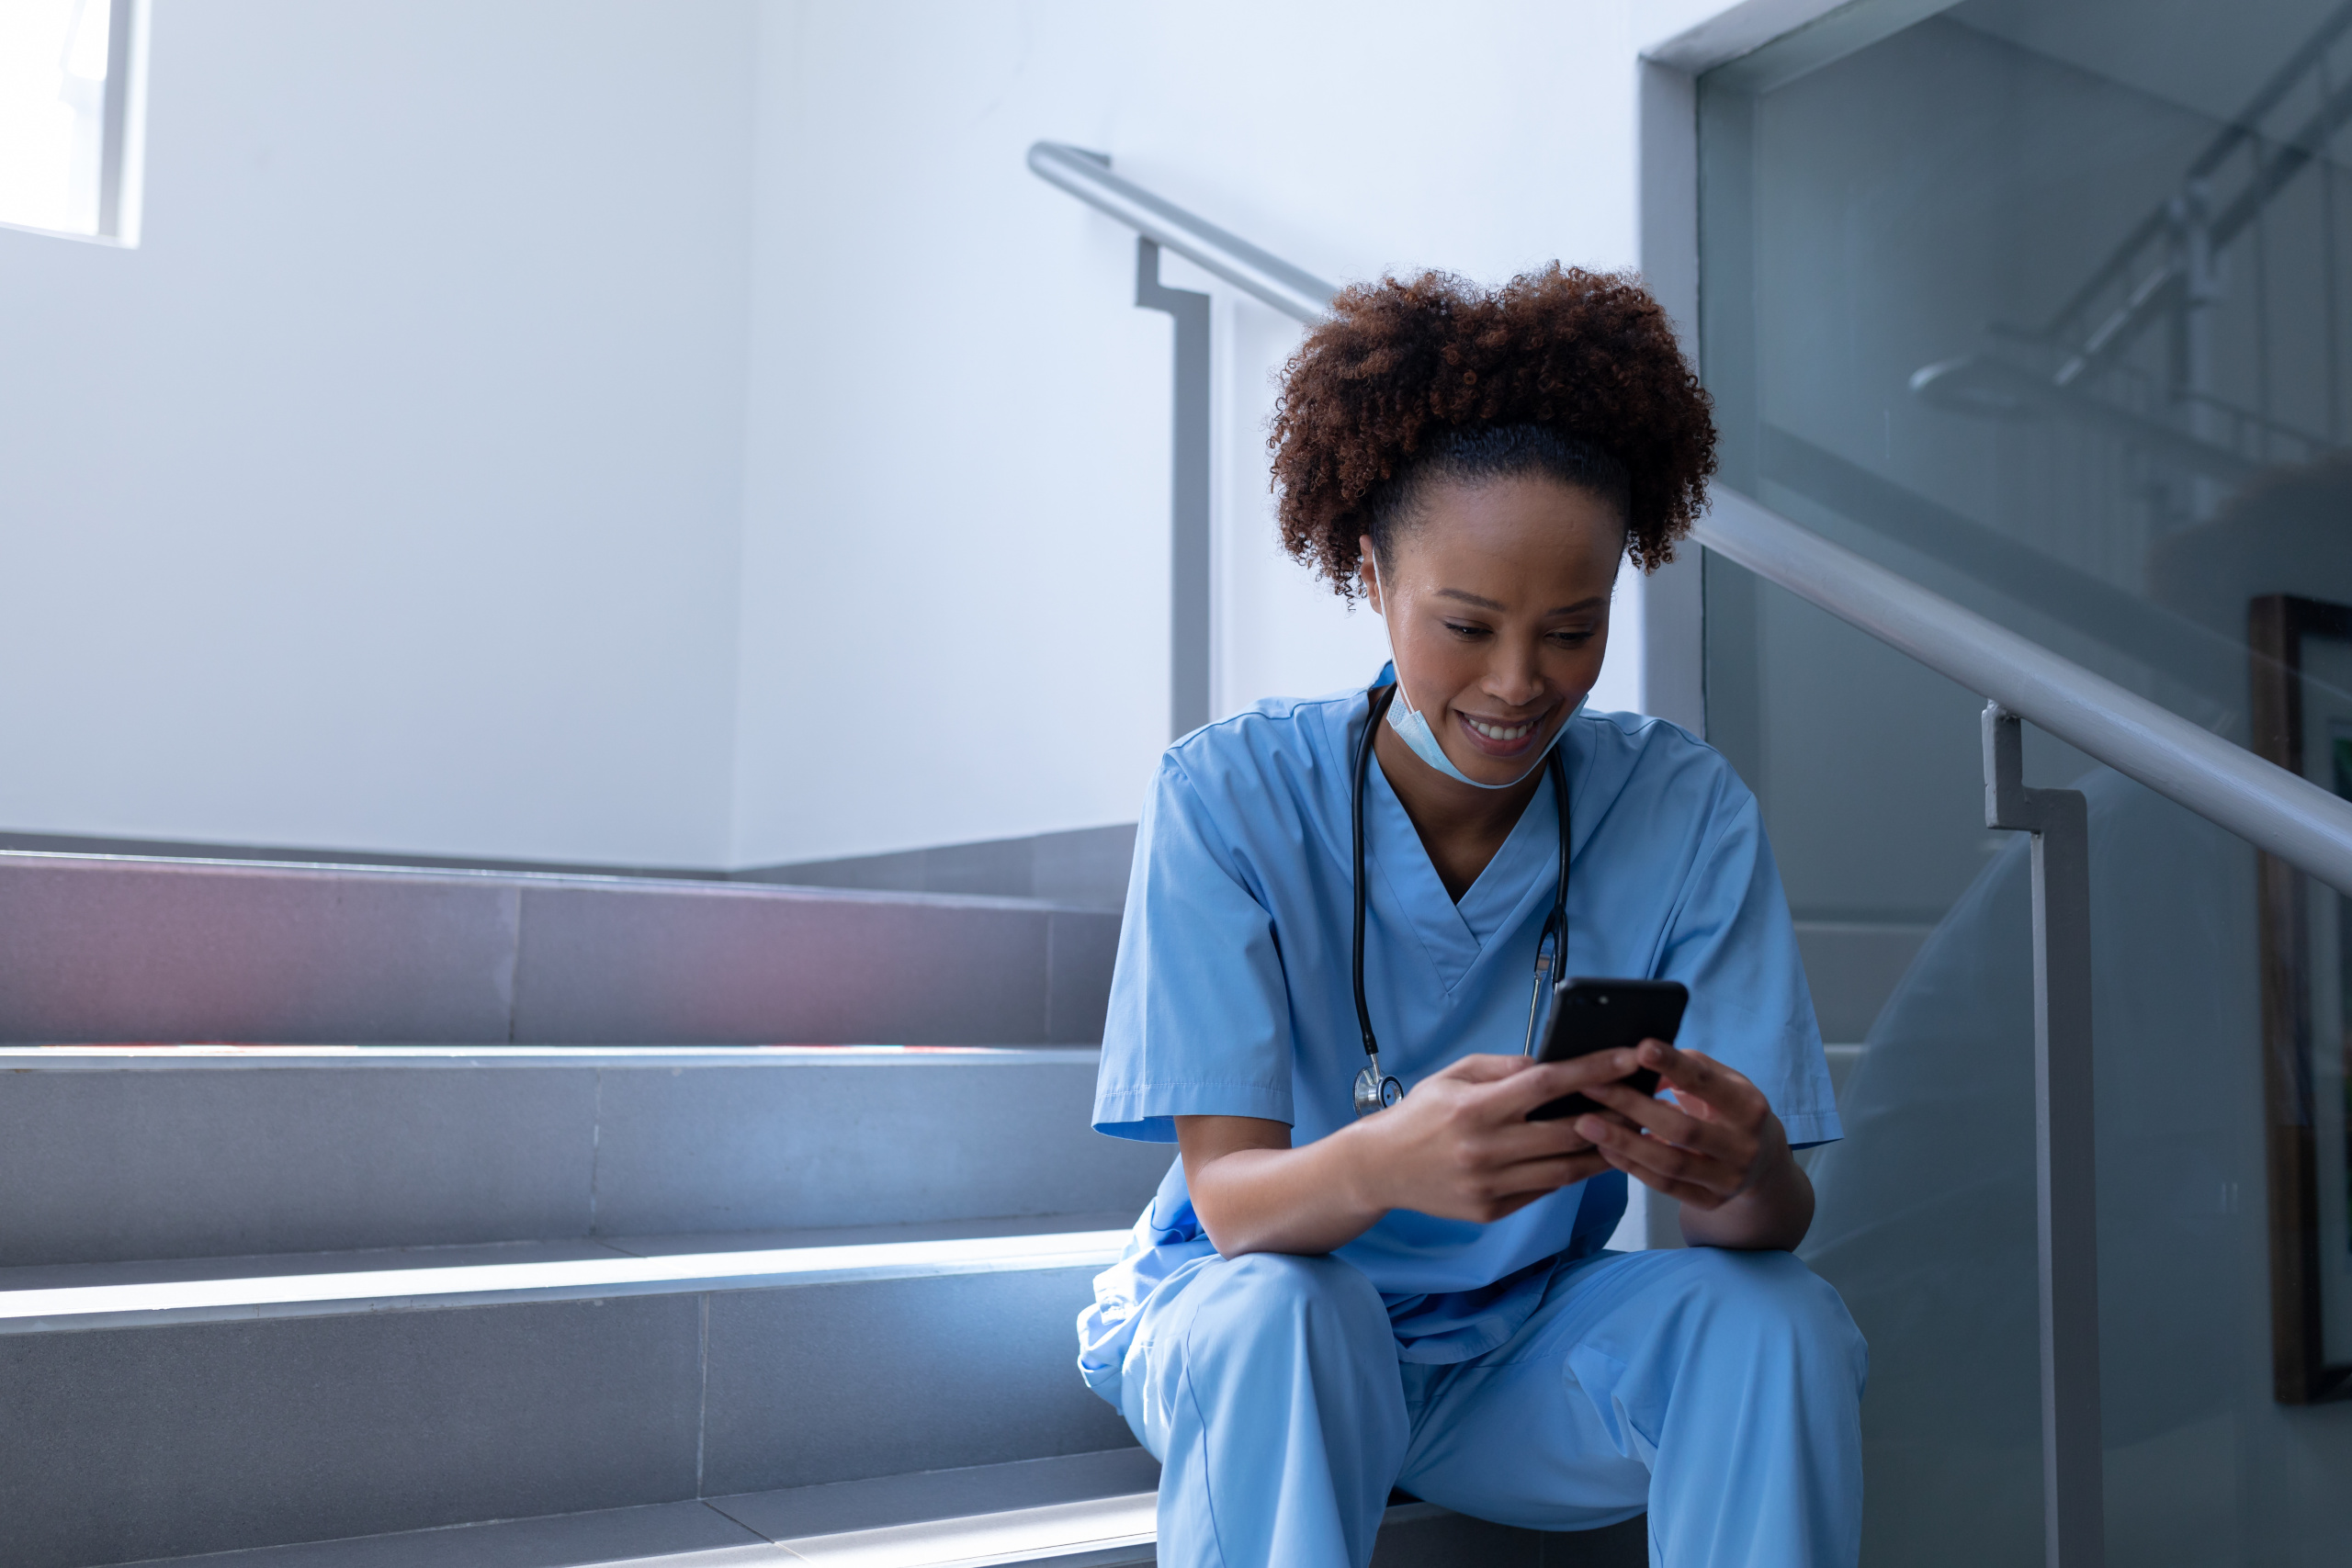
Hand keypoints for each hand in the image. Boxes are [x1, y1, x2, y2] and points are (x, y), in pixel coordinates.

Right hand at [1343, 1051, 1625, 1223]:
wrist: (1379, 1168)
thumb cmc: (1421, 1114)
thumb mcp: (1454, 1076)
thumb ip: (1505, 1068)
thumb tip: (1555, 1065)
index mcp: (1476, 1108)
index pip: (1548, 1084)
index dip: (1594, 1070)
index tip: (1630, 1057)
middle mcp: (1485, 1149)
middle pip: (1569, 1132)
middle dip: (1614, 1115)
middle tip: (1645, 1102)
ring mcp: (1490, 1185)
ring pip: (1566, 1169)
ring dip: (1604, 1151)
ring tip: (1630, 1134)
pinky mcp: (1491, 1211)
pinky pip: (1545, 1190)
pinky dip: (1570, 1173)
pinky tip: (1589, 1158)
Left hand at [1574, 1039, 1812, 1248]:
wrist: (1762, 1164)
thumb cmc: (1729, 1110)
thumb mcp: (1723, 1084)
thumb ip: (1688, 1069)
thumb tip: (1640, 1061)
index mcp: (1749, 1107)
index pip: (1707, 1083)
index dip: (1674, 1066)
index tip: (1640, 1048)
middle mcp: (1744, 1146)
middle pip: (1682, 1128)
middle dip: (1633, 1106)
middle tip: (1591, 1087)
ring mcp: (1729, 1179)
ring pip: (1670, 1163)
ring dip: (1624, 1143)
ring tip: (1586, 1123)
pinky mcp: (1710, 1201)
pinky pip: (1665, 1186)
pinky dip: (1633, 1167)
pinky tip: (1605, 1150)